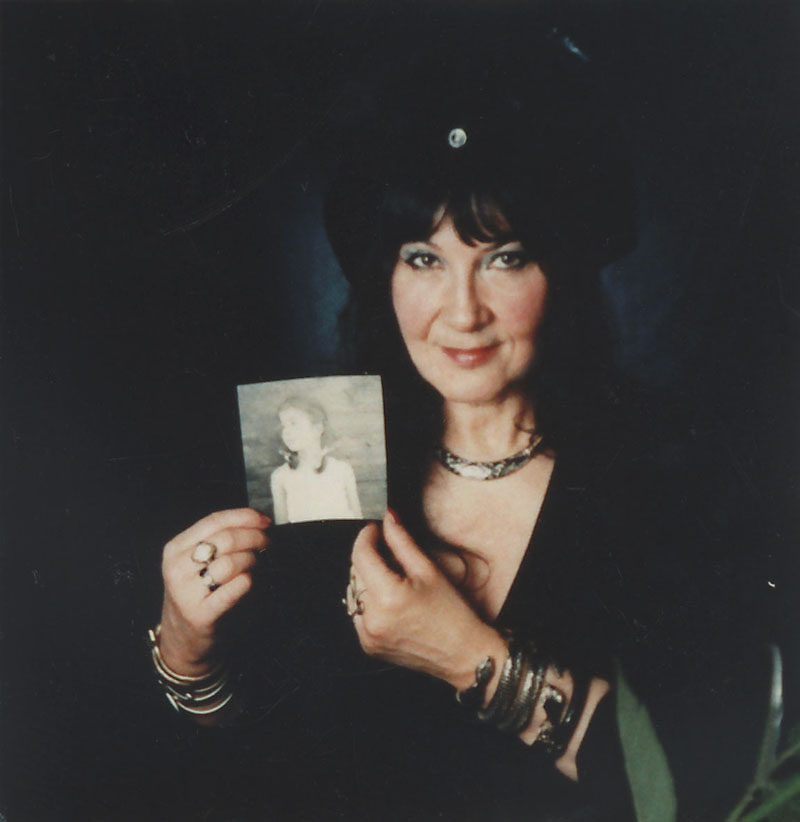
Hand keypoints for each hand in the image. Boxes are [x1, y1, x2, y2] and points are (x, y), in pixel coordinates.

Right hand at [159, 508, 269, 676]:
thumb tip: (258, 522)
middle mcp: (177, 568)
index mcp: (175, 549)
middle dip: (254, 537)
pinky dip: (248, 582)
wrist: (183, 641)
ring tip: (257, 566)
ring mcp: (186, 592)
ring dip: (252, 560)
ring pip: (231, 562)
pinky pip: (235, 589)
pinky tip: (250, 582)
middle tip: (268, 543)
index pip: (214, 521)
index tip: (265, 521)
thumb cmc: (198, 595)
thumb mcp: (196, 563)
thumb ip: (219, 541)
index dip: (244, 517)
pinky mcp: (201, 615)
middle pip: (226, 539)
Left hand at [348, 509, 505, 689]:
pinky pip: (358, 613)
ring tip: (394, 581)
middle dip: (369, 558)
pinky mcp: (368, 645)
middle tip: (391, 554)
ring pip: (354, 592)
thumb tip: (388, 519)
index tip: (374, 530)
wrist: (463, 654)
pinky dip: (369, 602)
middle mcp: (372, 618)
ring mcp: (368, 635)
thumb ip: (402, 541)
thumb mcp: (428, 570)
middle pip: (355, 572)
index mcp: (388, 597)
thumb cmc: (452, 614)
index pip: (361, 555)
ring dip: (367, 580)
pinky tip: (391, 601)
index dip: (366, 537)